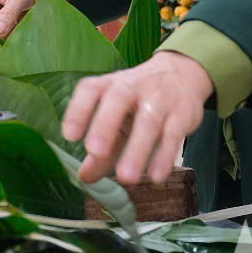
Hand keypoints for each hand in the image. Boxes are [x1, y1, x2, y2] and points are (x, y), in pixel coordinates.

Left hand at [62, 52, 212, 184]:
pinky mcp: (182, 114)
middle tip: (94, 152)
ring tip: (126, 178)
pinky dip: (164, 156)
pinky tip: (155, 177)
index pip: (90, 90)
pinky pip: (173, 135)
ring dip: (137, 150)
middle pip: (117, 100)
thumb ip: (101, 150)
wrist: (181, 74)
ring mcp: (159, 98)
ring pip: (148, 121)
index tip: (69, 136)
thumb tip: (85, 178)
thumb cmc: (138, 101)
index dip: (78, 111)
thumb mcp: (116, 119)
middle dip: (105, 125)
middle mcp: (132, 87)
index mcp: (109, 84)